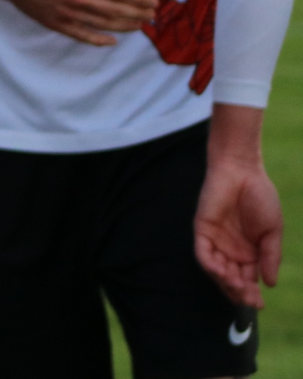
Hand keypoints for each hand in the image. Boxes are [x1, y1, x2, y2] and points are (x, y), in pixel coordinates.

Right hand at [0, 0, 159, 44]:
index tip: (155, 1)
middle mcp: (81, 1)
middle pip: (118, 11)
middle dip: (139, 14)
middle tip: (153, 15)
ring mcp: (68, 15)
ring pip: (105, 25)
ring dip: (126, 27)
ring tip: (140, 25)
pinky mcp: (56, 23)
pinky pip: (82, 36)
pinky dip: (99, 40)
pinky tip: (111, 41)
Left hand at [196, 106, 282, 307]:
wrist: (244, 172)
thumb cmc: (260, 198)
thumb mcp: (272, 231)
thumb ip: (270, 257)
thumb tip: (270, 283)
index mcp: (249, 252)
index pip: (247, 279)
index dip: (251, 293)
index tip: (259, 304)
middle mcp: (230, 250)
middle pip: (230, 278)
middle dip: (238, 291)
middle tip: (248, 300)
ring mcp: (216, 240)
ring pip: (216, 269)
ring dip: (224, 281)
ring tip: (237, 286)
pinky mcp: (202, 229)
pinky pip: (203, 252)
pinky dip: (210, 264)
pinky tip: (221, 272)